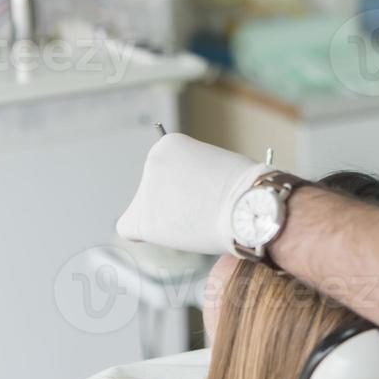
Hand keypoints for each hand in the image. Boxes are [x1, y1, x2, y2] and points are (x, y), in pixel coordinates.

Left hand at [116, 133, 270, 253]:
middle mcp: (151, 162)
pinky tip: (163, 234)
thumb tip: (181, 194)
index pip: (162, 168)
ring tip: (197, 221)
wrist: (250, 207)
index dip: (180, 185)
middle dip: (172, 201)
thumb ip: (192, 173)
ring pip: (147, 210)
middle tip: (200, 210)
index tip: (199, 192)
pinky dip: (141, 233)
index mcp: (169, 144)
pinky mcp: (142, 218)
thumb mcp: (216, 165)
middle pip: (153, 189)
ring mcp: (145, 190)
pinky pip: (128, 228)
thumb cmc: (244, 189)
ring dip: (166, 218)